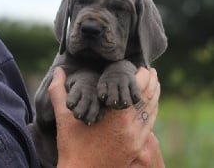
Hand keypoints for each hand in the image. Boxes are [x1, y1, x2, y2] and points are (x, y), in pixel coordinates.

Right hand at [48, 66, 163, 167]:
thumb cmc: (71, 145)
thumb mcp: (63, 117)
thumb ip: (59, 91)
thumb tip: (58, 71)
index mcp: (115, 115)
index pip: (136, 88)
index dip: (141, 75)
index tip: (141, 66)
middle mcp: (129, 126)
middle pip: (147, 97)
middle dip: (151, 82)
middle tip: (151, 71)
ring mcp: (136, 138)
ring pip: (151, 111)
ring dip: (155, 95)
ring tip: (154, 83)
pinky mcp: (137, 148)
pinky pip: (150, 125)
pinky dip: (152, 111)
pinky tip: (151, 105)